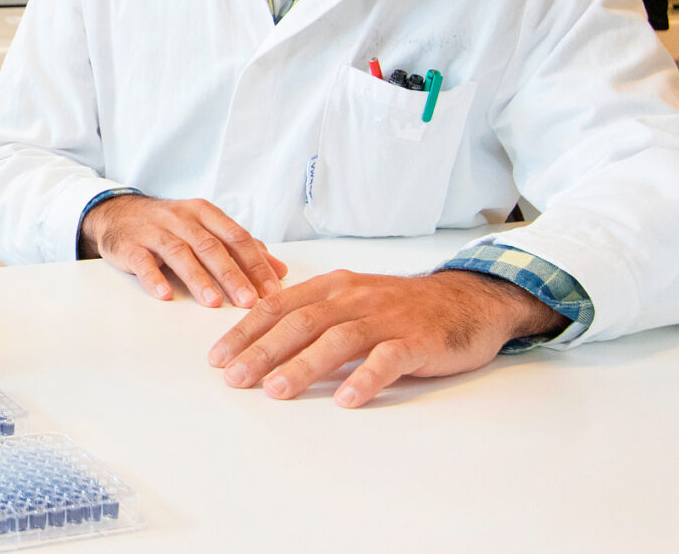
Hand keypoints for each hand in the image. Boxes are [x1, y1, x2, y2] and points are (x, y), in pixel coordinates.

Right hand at [80, 194, 287, 307]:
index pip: (236, 237)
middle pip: (211, 246)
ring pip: (180, 253)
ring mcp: (154, 231)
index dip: (256, 264)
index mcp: (204, 213)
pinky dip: (154, 277)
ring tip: (213, 302)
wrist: (116, 214)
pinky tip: (165, 294)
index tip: (272, 291)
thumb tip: (280, 270)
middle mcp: (181, 218)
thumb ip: (241, 248)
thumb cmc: (169, 226)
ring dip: (198, 278)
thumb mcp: (205, 229)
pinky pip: (143, 261)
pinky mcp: (130, 245)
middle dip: (232, 275)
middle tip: (249, 302)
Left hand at [209, 269, 567, 407]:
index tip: (217, 357)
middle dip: (262, 351)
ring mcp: (386, 318)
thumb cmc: (400, 306)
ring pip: (337, 339)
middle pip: (300, 323)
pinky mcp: (418, 340)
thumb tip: (262, 337)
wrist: (467, 300)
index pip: (278, 307)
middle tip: (234, 378)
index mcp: (332, 286)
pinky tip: (346, 399)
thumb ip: (312, 311)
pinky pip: (388, 359)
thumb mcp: (351, 298)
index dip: (245, 331)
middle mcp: (354, 298)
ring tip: (275, 390)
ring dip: (303, 365)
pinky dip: (365, 378)